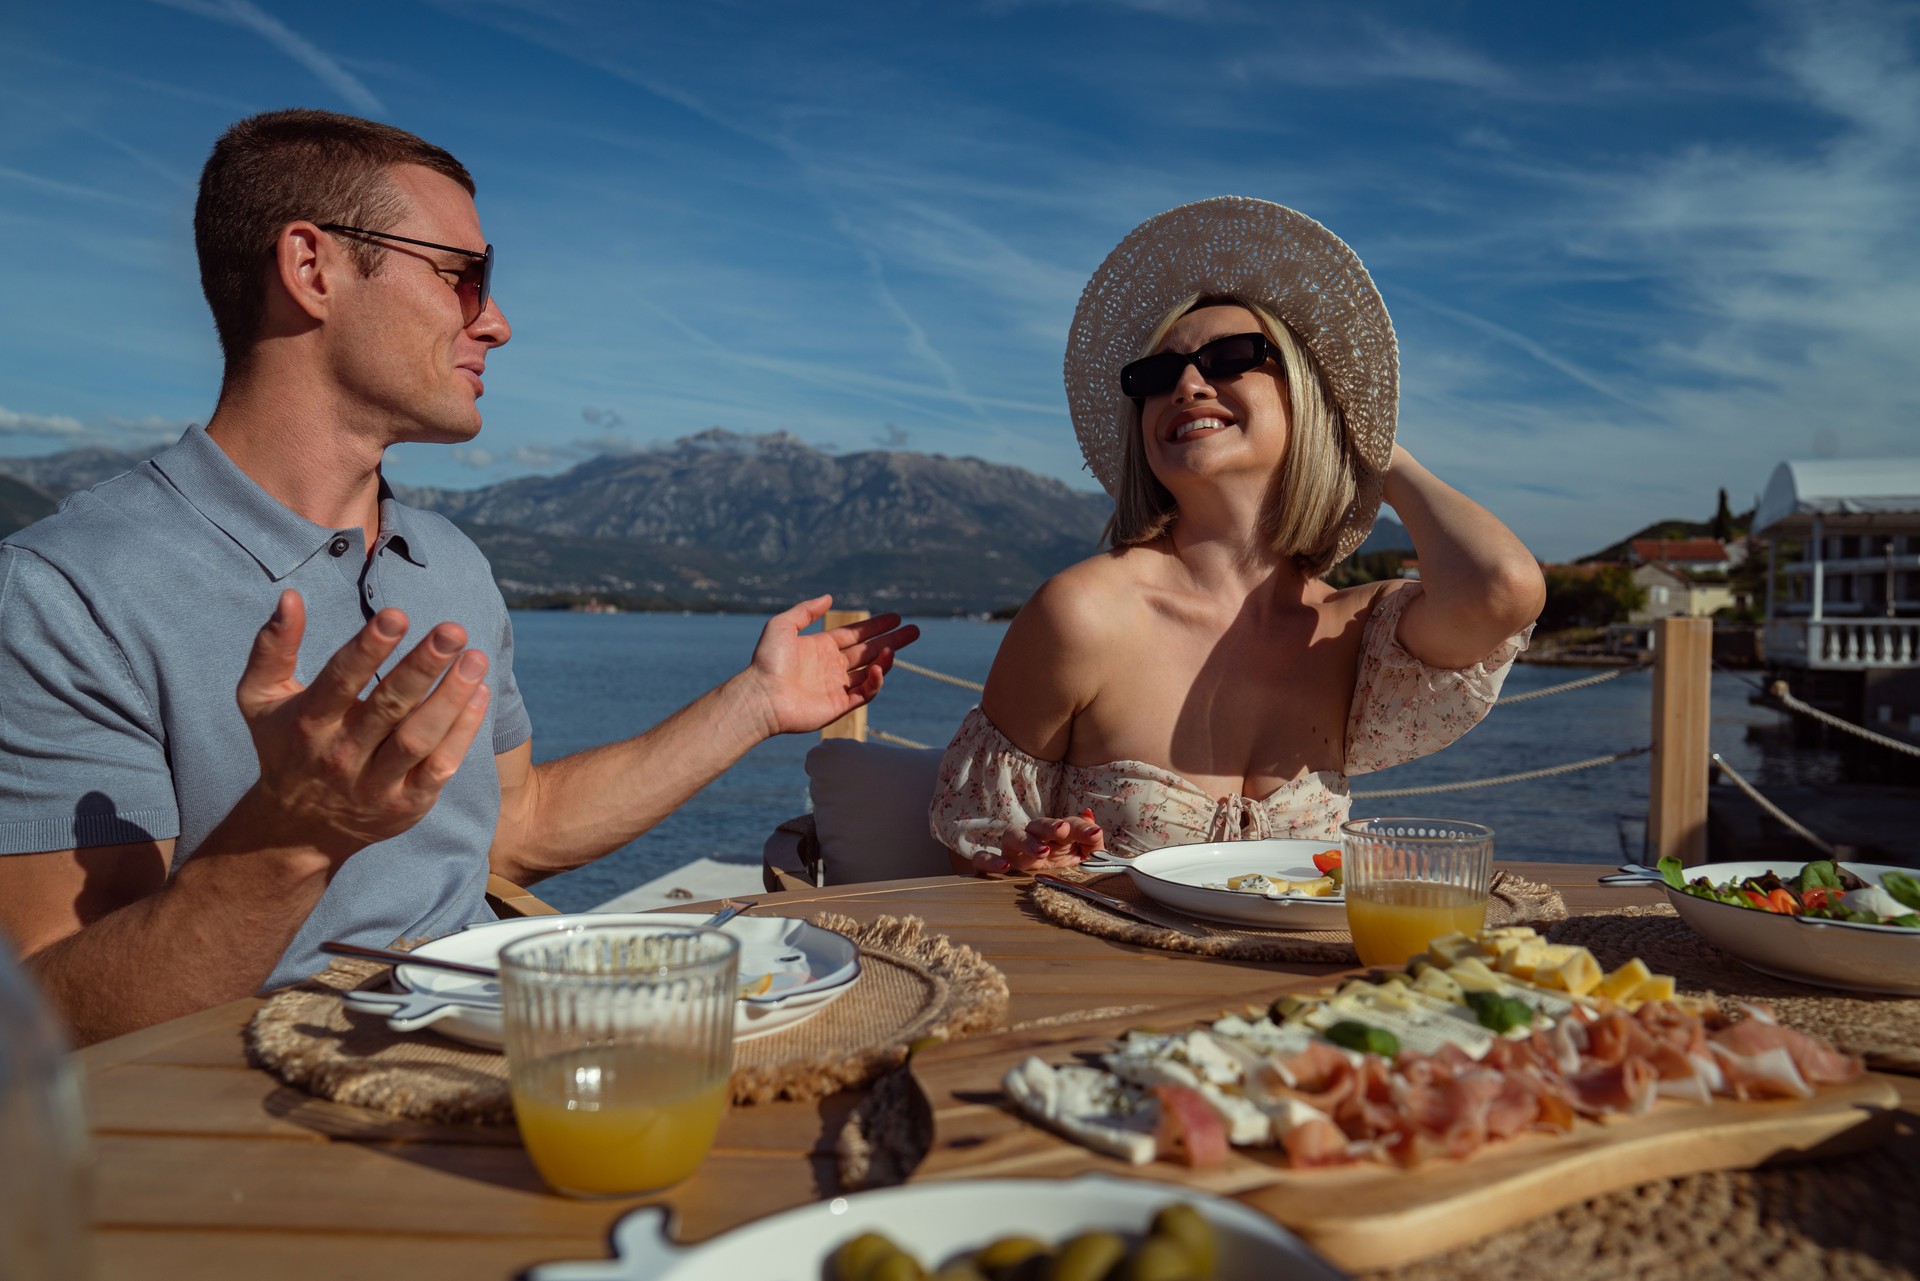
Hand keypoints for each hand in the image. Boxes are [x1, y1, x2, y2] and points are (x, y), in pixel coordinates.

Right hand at [232, 590, 492, 862]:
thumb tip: (290, 597)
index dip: (368, 648)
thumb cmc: (284, 745)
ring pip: (419, 738)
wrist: (297, 828)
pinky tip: (480, 693)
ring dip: (451, 698)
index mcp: (309, 722)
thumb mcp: (260, 698)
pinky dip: (463, 732)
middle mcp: (342, 754)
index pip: (341, 680)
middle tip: (454, 630)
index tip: (397, 615)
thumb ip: (272, 648)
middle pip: (389, 706)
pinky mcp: (407, 804)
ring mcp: (376, 783)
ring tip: (476, 658)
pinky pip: (440, 766)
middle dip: (423, 666)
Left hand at [742, 595, 921, 736]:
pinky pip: (865, 693)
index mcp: (820, 648)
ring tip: (895, 648)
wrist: (761, 696)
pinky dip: (875, 681)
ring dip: (886, 660)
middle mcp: (831, 667)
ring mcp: (836, 687)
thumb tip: (829, 598)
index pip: (855, 635)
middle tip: (914, 631)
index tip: (895, 617)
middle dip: (892, 640)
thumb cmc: (767, 661)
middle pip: (869, 651)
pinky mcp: (839, 706)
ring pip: (870, 672)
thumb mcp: (782, 625)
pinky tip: (879, 667)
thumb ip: (806, 611)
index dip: (875, 626)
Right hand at [972, 811, 1105, 875]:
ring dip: (1026, 841)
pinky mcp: (994, 867)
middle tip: (1063, 830)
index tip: (1095, 834)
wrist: (1027, 893)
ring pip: (1012, 835)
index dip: (1081, 827)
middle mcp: (1033, 839)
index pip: (1068, 824)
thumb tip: (1092, 820)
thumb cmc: (1059, 873)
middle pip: (1039, 824)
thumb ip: (1092, 846)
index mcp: (1056, 837)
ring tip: (1042, 851)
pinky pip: (982, 859)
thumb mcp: (1081, 862)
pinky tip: (1004, 867)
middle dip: (1051, 826)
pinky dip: (989, 861)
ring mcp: (1013, 852)